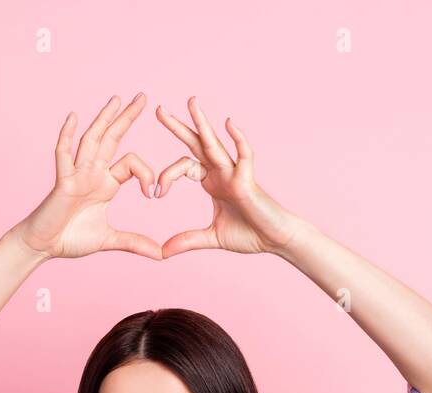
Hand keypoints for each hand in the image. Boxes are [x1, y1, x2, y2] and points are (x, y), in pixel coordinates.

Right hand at [13, 93, 162, 260]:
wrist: (44, 246)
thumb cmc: (71, 238)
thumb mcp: (110, 241)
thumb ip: (135, 243)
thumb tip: (161, 255)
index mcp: (106, 183)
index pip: (131, 163)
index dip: (147, 173)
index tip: (154, 193)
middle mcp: (92, 173)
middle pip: (112, 138)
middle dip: (127, 118)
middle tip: (143, 97)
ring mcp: (76, 174)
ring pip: (92, 140)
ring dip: (104, 119)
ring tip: (117, 99)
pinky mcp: (62, 181)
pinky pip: (64, 155)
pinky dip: (67, 136)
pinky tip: (74, 117)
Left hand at [153, 96, 302, 256]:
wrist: (275, 240)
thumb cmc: (250, 234)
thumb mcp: (211, 237)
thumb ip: (187, 241)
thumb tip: (162, 252)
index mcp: (211, 182)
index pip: (182, 166)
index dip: (166, 176)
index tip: (156, 192)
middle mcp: (221, 172)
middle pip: (196, 144)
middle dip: (177, 127)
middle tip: (158, 110)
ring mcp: (234, 173)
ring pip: (215, 143)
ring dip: (202, 122)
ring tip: (190, 101)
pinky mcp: (248, 180)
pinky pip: (244, 155)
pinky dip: (238, 139)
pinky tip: (229, 123)